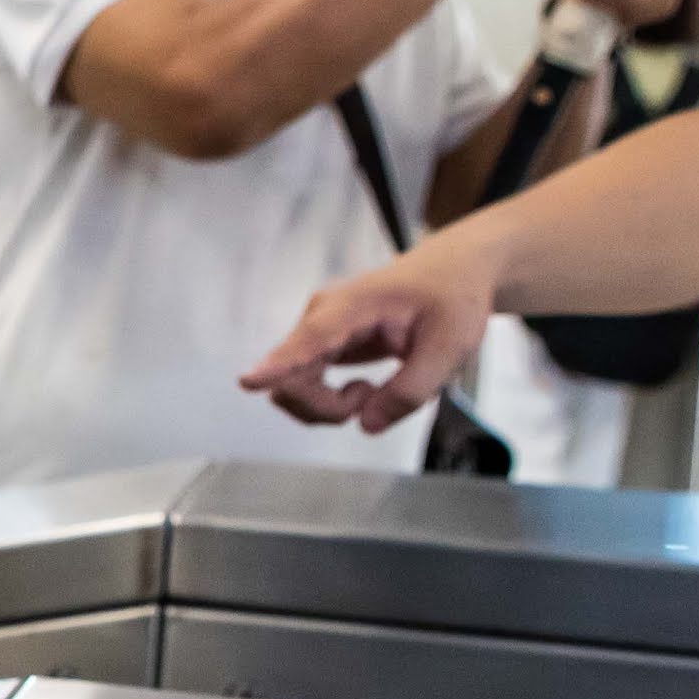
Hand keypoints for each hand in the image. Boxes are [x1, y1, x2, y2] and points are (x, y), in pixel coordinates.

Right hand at [246, 247, 495, 432]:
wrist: (449, 274)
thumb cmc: (451, 299)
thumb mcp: (450, 347)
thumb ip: (411, 391)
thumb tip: (367, 424)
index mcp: (353, 307)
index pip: (310, 340)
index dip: (278, 366)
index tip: (247, 382)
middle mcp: (321, 318)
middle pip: (292, 380)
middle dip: (327, 408)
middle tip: (376, 399)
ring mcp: (315, 333)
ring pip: (292, 389)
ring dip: (330, 408)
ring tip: (376, 392)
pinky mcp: (319, 346)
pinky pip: (303, 387)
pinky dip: (332, 403)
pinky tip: (366, 389)